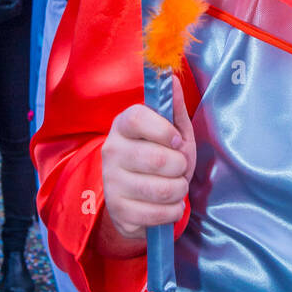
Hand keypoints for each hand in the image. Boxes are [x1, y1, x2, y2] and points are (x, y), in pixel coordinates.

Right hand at [100, 76, 195, 243]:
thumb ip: (173, 108)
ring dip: (179, 190)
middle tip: (178, 168)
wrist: (140, 199)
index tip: (176, 140)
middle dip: (180, 167)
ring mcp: (111, 182)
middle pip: (158, 159)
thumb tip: (173, 78)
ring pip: (162, 188)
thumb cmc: (160, 158)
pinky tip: (167, 205)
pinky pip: (159, 213)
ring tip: (174, 186)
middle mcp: (111, 151)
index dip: (165, 130)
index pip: (138, 118)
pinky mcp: (118, 210)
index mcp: (123, 125)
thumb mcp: (172, 132)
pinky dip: (173, 211)